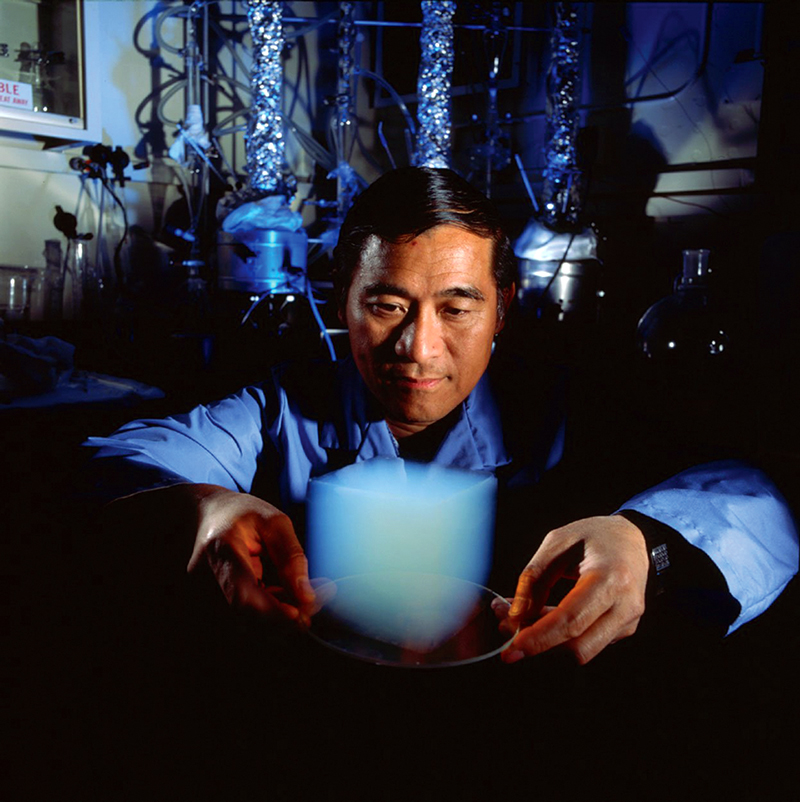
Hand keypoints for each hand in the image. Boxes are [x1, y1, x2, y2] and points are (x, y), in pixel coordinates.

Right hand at [185, 484, 316, 628]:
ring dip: (279, 615)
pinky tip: (285, 595)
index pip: (242, 593)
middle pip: (245, 614)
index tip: (299, 615)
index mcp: (221, 548)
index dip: (271, 611)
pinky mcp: (210, 601)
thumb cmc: (241, 513)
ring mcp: (204, 592)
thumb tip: (306, 595)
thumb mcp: (275, 523)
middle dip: (284, 616)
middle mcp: (205, 576)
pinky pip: (243, 616)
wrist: (207, 514)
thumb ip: (291, 557)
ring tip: (303, 595)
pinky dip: (268, 611)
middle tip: (314, 604)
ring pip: (246, 620)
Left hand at [499, 515, 648, 664]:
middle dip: (539, 645)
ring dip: (546, 642)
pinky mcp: (623, 630)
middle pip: (578, 646)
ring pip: (582, 650)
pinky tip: (540, 617)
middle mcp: (626, 605)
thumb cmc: (596, 535)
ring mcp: (628, 621)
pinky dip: (560, 636)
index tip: (512, 647)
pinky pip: (587, 642)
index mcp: (611, 577)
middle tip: (506, 628)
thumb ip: (534, 576)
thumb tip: (516, 615)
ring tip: (518, 619)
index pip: (572, 620)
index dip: (540, 637)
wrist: (635, 539)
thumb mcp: (558, 541)